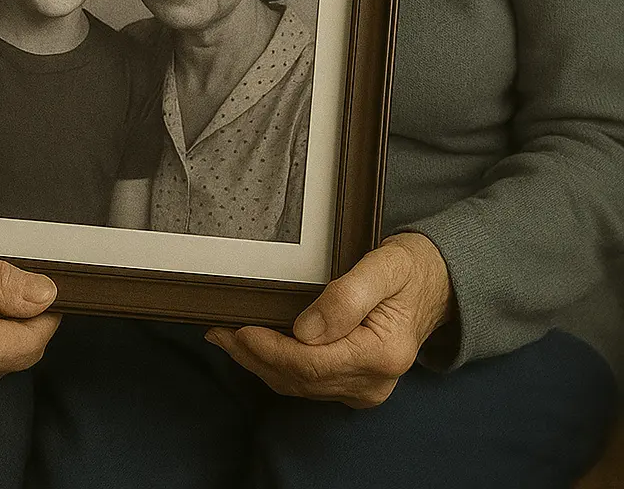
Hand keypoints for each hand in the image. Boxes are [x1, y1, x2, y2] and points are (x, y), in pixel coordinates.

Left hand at [205, 232, 451, 408]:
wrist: (438, 283)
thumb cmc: (410, 267)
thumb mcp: (382, 267)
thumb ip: (345, 298)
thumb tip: (304, 331)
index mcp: (381, 354)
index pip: (310, 363)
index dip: (269, 349)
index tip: (237, 328)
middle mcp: (373, 382)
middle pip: (300, 379)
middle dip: (255, 357)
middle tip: (218, 330)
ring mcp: (366, 389)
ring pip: (300, 386)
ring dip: (261, 364)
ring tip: (226, 337)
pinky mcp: (358, 386)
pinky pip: (310, 384)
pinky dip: (279, 368)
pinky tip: (257, 349)